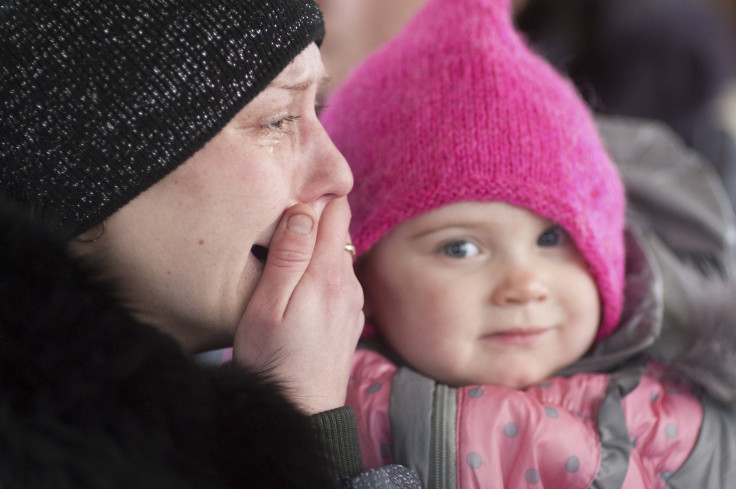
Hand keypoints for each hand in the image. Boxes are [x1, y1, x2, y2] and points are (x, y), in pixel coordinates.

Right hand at [233, 198, 363, 413]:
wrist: (300, 412)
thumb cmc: (272, 360)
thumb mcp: (267, 306)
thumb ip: (288, 256)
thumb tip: (305, 209)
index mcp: (328, 274)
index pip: (336, 211)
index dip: (313, 201)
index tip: (287, 207)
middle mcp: (349, 284)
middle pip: (339, 231)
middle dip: (314, 222)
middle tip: (278, 234)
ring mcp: (354, 302)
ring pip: (339, 255)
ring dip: (317, 250)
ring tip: (285, 262)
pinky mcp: (351, 318)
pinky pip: (341, 280)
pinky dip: (323, 275)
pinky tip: (301, 293)